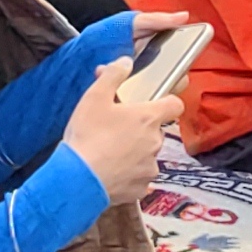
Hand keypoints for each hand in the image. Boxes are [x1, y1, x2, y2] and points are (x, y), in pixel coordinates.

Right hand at [60, 59, 179, 197]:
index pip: (174, 105)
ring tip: (109, 153)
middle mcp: (155, 142)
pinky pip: (139, 178)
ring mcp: (150, 168)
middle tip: (115, 128)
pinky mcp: (140, 189)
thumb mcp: (94, 97)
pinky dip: (129, 175)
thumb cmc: (87, 136)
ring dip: (135, 153)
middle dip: (140, 129)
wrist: (77, 180)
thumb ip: (113, 75)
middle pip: (156, 131)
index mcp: (148, 118)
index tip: (154, 104)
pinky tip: (110, 172)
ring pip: (147, 155)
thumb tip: (126, 62)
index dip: (167, 102)